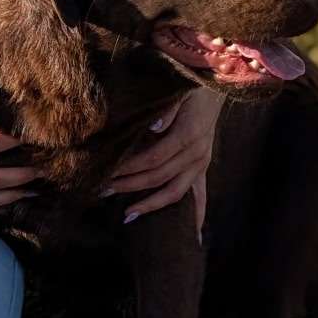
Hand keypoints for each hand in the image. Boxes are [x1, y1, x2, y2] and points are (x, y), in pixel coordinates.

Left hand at [103, 89, 219, 235]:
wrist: (214, 81)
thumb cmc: (190, 84)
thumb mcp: (178, 90)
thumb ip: (166, 109)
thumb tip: (152, 128)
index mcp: (187, 135)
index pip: (152, 159)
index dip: (129, 168)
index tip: (106, 173)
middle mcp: (196, 153)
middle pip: (158, 177)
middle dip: (129, 186)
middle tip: (102, 192)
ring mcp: (201, 162)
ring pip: (175, 192)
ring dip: (150, 205)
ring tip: (126, 215)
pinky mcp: (203, 166)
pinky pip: (200, 196)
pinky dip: (196, 216)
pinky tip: (191, 237)